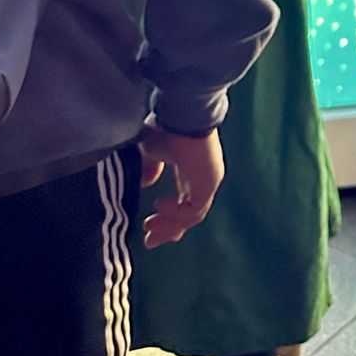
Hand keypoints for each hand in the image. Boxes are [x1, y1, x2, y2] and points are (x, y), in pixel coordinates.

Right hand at [139, 118, 224, 248]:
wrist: (181, 114)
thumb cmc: (165, 127)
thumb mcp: (151, 150)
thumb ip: (150, 167)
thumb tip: (146, 183)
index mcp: (189, 170)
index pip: (184, 202)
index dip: (168, 219)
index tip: (148, 230)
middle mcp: (201, 178)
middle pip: (190, 214)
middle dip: (169, 230)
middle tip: (150, 241)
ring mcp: (208, 181)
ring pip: (192, 216)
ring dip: (169, 225)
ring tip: (149, 225)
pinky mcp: (209, 183)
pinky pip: (194, 210)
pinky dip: (176, 213)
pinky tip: (160, 205)